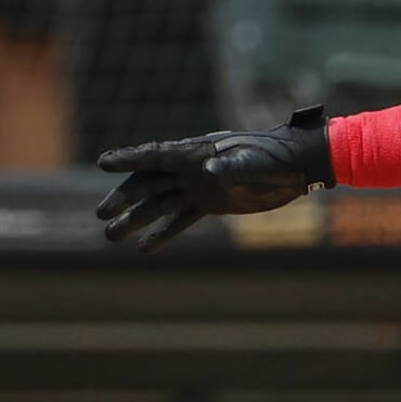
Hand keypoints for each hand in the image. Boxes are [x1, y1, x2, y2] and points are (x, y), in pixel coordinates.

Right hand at [95, 107, 334, 251]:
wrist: (299, 165)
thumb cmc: (278, 158)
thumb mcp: (257, 163)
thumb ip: (233, 166)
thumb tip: (210, 169)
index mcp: (199, 152)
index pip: (157, 155)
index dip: (129, 158)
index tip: (103, 162)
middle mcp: (193, 168)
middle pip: (149, 182)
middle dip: (124, 197)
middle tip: (100, 214)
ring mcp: (200, 186)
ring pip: (160, 203)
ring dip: (136, 218)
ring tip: (111, 236)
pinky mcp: (212, 203)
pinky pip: (181, 220)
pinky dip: (163, 234)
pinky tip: (144, 249)